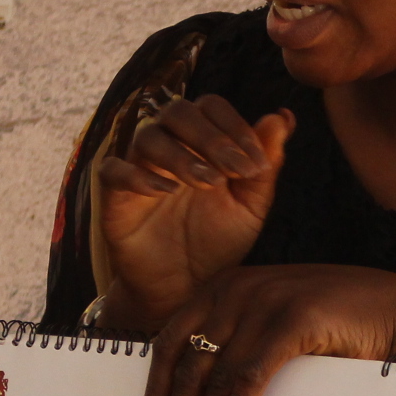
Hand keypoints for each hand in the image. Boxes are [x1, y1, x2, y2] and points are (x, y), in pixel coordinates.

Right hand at [96, 98, 294, 328]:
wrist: (185, 288)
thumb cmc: (218, 241)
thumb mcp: (251, 207)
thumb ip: (266, 165)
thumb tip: (283, 116)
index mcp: (202, 143)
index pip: (211, 106)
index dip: (235, 125)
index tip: (257, 161)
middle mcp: (169, 147)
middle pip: (177, 111)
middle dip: (210, 136)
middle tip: (234, 169)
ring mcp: (139, 169)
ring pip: (148, 137)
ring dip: (181, 155)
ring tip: (208, 183)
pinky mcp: (115, 196)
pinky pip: (113, 170)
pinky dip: (138, 175)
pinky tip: (167, 192)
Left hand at [139, 265, 395, 395]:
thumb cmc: (338, 326)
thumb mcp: (273, 331)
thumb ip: (237, 349)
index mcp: (224, 289)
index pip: (170, 346)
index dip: (156, 395)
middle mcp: (234, 289)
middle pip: (184, 365)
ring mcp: (262, 300)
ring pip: (212, 375)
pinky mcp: (291, 318)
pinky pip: (249, 375)